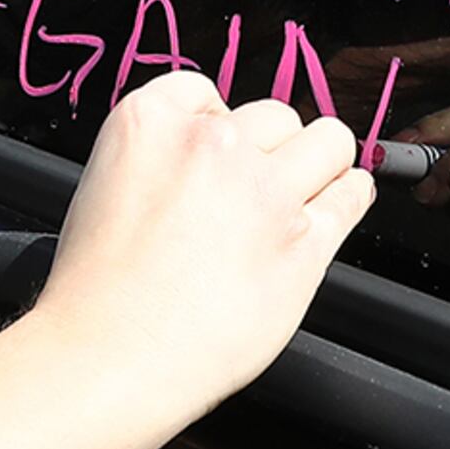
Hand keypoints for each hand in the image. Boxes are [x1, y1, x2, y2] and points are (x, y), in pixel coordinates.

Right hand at [27, 72, 371, 436]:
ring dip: (320, 163)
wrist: (110, 356)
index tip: (221, 156)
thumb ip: (160, 159)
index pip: (208, 92)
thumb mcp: (103, 188)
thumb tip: (208, 160)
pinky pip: (352, 193)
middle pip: (275, 116)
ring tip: (308, 190)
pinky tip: (340, 201)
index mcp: (150, 121)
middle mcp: (213, 144)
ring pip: (328, 141)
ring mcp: (265, 191)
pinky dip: (349, 194)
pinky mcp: (305, 240)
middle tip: (256, 190)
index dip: (219, 126)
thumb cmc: (97, 292)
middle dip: (270, 149)